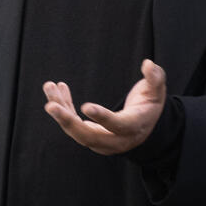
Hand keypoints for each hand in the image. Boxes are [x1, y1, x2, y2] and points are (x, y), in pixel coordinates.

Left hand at [43, 59, 166, 155]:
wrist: (144, 127)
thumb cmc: (151, 105)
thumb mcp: (157, 92)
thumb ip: (155, 78)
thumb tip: (148, 64)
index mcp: (134, 127)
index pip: (117, 125)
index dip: (103, 117)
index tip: (85, 106)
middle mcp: (116, 140)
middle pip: (89, 136)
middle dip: (68, 122)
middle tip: (50, 106)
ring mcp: (101, 141)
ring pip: (76, 130)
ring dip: (60, 110)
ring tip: (49, 87)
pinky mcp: (90, 136)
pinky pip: (73, 124)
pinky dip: (63, 107)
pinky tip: (56, 89)